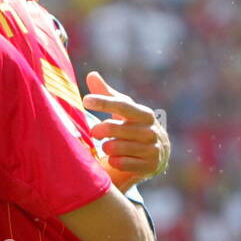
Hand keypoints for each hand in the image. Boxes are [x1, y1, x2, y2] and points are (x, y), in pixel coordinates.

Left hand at [82, 71, 169, 191]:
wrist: (154, 157)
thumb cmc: (132, 129)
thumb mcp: (123, 112)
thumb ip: (108, 95)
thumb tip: (92, 75)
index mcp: (144, 114)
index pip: (122, 105)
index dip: (103, 102)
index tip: (85, 100)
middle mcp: (151, 131)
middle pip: (116, 128)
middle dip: (100, 130)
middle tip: (93, 132)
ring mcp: (152, 150)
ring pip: (117, 147)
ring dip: (106, 147)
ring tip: (107, 147)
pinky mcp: (149, 166)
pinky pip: (122, 163)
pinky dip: (114, 162)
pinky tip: (114, 159)